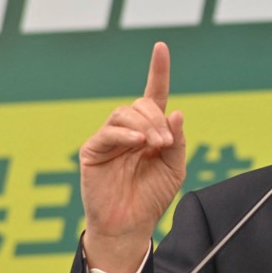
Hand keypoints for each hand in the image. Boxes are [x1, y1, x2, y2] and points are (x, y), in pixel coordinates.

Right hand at [79, 42, 186, 272]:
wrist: (130, 225)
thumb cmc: (151, 197)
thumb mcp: (174, 168)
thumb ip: (177, 141)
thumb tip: (177, 111)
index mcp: (151, 131)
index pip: (155, 95)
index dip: (157, 71)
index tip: (161, 47)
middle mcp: (130, 130)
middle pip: (142, 104)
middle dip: (158, 119)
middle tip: (165, 143)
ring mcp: (110, 138)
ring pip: (125, 113)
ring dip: (145, 125)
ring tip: (154, 146)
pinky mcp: (94, 150)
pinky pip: (109, 132)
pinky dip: (126, 134)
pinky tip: (137, 143)